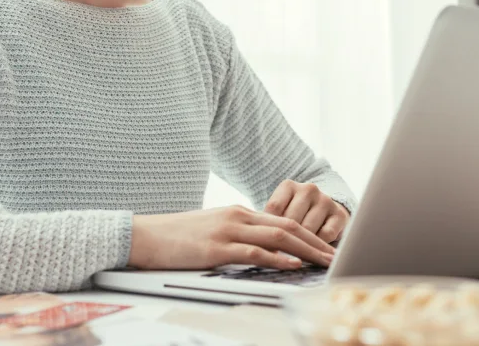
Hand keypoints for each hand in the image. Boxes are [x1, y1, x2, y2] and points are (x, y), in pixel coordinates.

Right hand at [128, 205, 336, 270]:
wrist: (143, 235)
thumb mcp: (211, 231)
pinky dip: (276, 257)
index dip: (309, 234)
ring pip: (277, 236)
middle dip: (315, 241)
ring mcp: (227, 231)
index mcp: (237, 213)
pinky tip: (291, 264)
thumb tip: (261, 251)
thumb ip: (236, 236)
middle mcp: (237, 217)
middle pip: (287, 225)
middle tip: (335, 255)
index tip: (326, 247)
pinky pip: (253, 251)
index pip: (283, 220)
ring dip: (305, 250)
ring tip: (324, 261)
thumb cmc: (175, 237)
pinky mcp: (216, 248)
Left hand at [264, 179, 349, 244]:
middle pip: (291, 220)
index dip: (269, 228)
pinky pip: (325, 236)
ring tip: (296, 253)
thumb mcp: (280, 213)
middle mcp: (308, 189)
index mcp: (289, 186)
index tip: (267, 241)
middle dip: (285, 239)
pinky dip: (318, 246)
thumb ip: (271, 222)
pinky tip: (313, 249)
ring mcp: (325, 200)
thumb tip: (264, 242)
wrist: (325, 213)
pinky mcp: (340, 215)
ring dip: (302, 244)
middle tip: (281, 252)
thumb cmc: (295, 216)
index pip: (274, 208)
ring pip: (308, 229)